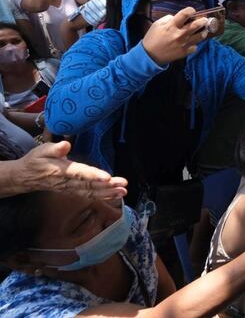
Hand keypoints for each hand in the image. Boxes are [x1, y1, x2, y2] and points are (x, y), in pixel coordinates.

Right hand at [5, 141, 127, 199]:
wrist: (25, 177)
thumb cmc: (36, 160)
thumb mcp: (41, 150)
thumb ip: (54, 148)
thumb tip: (66, 144)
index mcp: (61, 170)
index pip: (80, 173)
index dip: (93, 175)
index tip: (107, 177)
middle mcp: (68, 182)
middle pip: (90, 184)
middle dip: (108, 185)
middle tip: (123, 184)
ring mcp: (71, 188)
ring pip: (92, 192)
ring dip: (108, 193)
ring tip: (123, 191)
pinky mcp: (73, 191)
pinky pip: (90, 195)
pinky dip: (104, 196)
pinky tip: (116, 195)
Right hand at [142, 7, 208, 64]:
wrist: (150, 55)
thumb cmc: (152, 38)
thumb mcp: (157, 24)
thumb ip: (168, 19)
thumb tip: (177, 17)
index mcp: (171, 26)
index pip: (185, 14)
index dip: (191, 10)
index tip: (192, 11)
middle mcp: (179, 34)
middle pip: (196, 25)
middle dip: (203, 20)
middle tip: (204, 19)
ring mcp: (183, 44)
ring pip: (200, 36)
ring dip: (203, 32)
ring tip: (203, 30)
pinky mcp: (185, 52)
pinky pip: (195, 47)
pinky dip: (195, 44)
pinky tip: (192, 42)